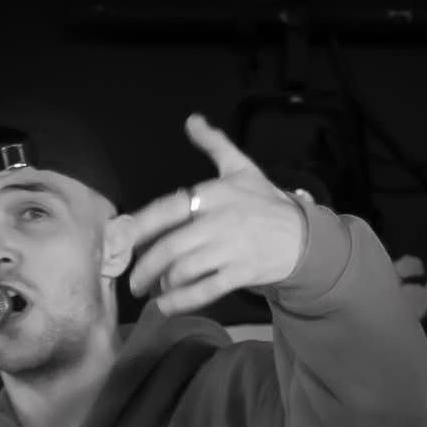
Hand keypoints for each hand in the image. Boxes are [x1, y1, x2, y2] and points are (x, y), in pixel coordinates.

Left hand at [127, 114, 306, 315]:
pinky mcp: (242, 273)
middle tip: (133, 281)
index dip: (140, 226)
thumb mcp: (242, 168)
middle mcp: (220, 220)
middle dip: (145, 268)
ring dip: (162, 284)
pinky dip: (181, 301)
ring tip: (154, 291)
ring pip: (185, 270)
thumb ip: (214, 146)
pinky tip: (167, 306)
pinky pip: (205, 290)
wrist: (304, 236)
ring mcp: (232, 249)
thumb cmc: (266, 203)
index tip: (122, 240)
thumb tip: (192, 120)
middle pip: (171, 247)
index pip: (168, 209)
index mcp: (215, 193)